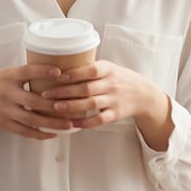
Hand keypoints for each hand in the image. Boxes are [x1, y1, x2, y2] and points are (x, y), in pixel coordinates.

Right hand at [0, 64, 89, 144]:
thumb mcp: (8, 73)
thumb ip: (27, 74)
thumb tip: (57, 71)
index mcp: (9, 76)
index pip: (27, 71)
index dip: (43, 71)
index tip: (59, 72)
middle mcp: (6, 93)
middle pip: (33, 101)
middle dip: (54, 106)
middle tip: (73, 107)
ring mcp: (5, 110)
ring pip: (31, 119)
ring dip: (52, 123)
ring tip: (68, 125)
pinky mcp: (4, 124)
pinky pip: (24, 131)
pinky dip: (40, 134)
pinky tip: (53, 134)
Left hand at [41, 60, 169, 132]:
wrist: (143, 94)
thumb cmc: (119, 79)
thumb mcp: (108, 68)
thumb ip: (88, 68)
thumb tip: (58, 67)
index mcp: (108, 70)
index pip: (91, 70)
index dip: (74, 74)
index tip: (57, 76)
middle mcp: (111, 84)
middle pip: (86, 88)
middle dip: (65, 92)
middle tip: (46, 94)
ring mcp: (114, 100)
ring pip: (91, 104)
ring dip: (71, 106)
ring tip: (55, 108)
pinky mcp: (115, 114)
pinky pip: (98, 120)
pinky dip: (84, 123)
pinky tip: (71, 123)